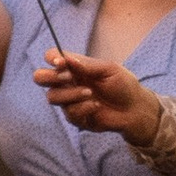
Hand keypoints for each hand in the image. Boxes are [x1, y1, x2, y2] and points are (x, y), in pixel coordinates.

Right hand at [34, 49, 159, 144]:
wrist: (135, 109)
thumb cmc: (123, 85)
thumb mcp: (109, 69)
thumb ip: (87, 65)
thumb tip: (67, 59)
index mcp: (74, 67)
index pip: (52, 58)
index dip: (51, 58)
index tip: (61, 63)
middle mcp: (67, 83)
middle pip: (40, 77)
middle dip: (49, 77)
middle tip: (68, 77)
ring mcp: (69, 100)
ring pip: (52, 97)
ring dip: (70, 94)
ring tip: (90, 93)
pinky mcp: (75, 117)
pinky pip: (69, 112)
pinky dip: (83, 107)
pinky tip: (96, 105)